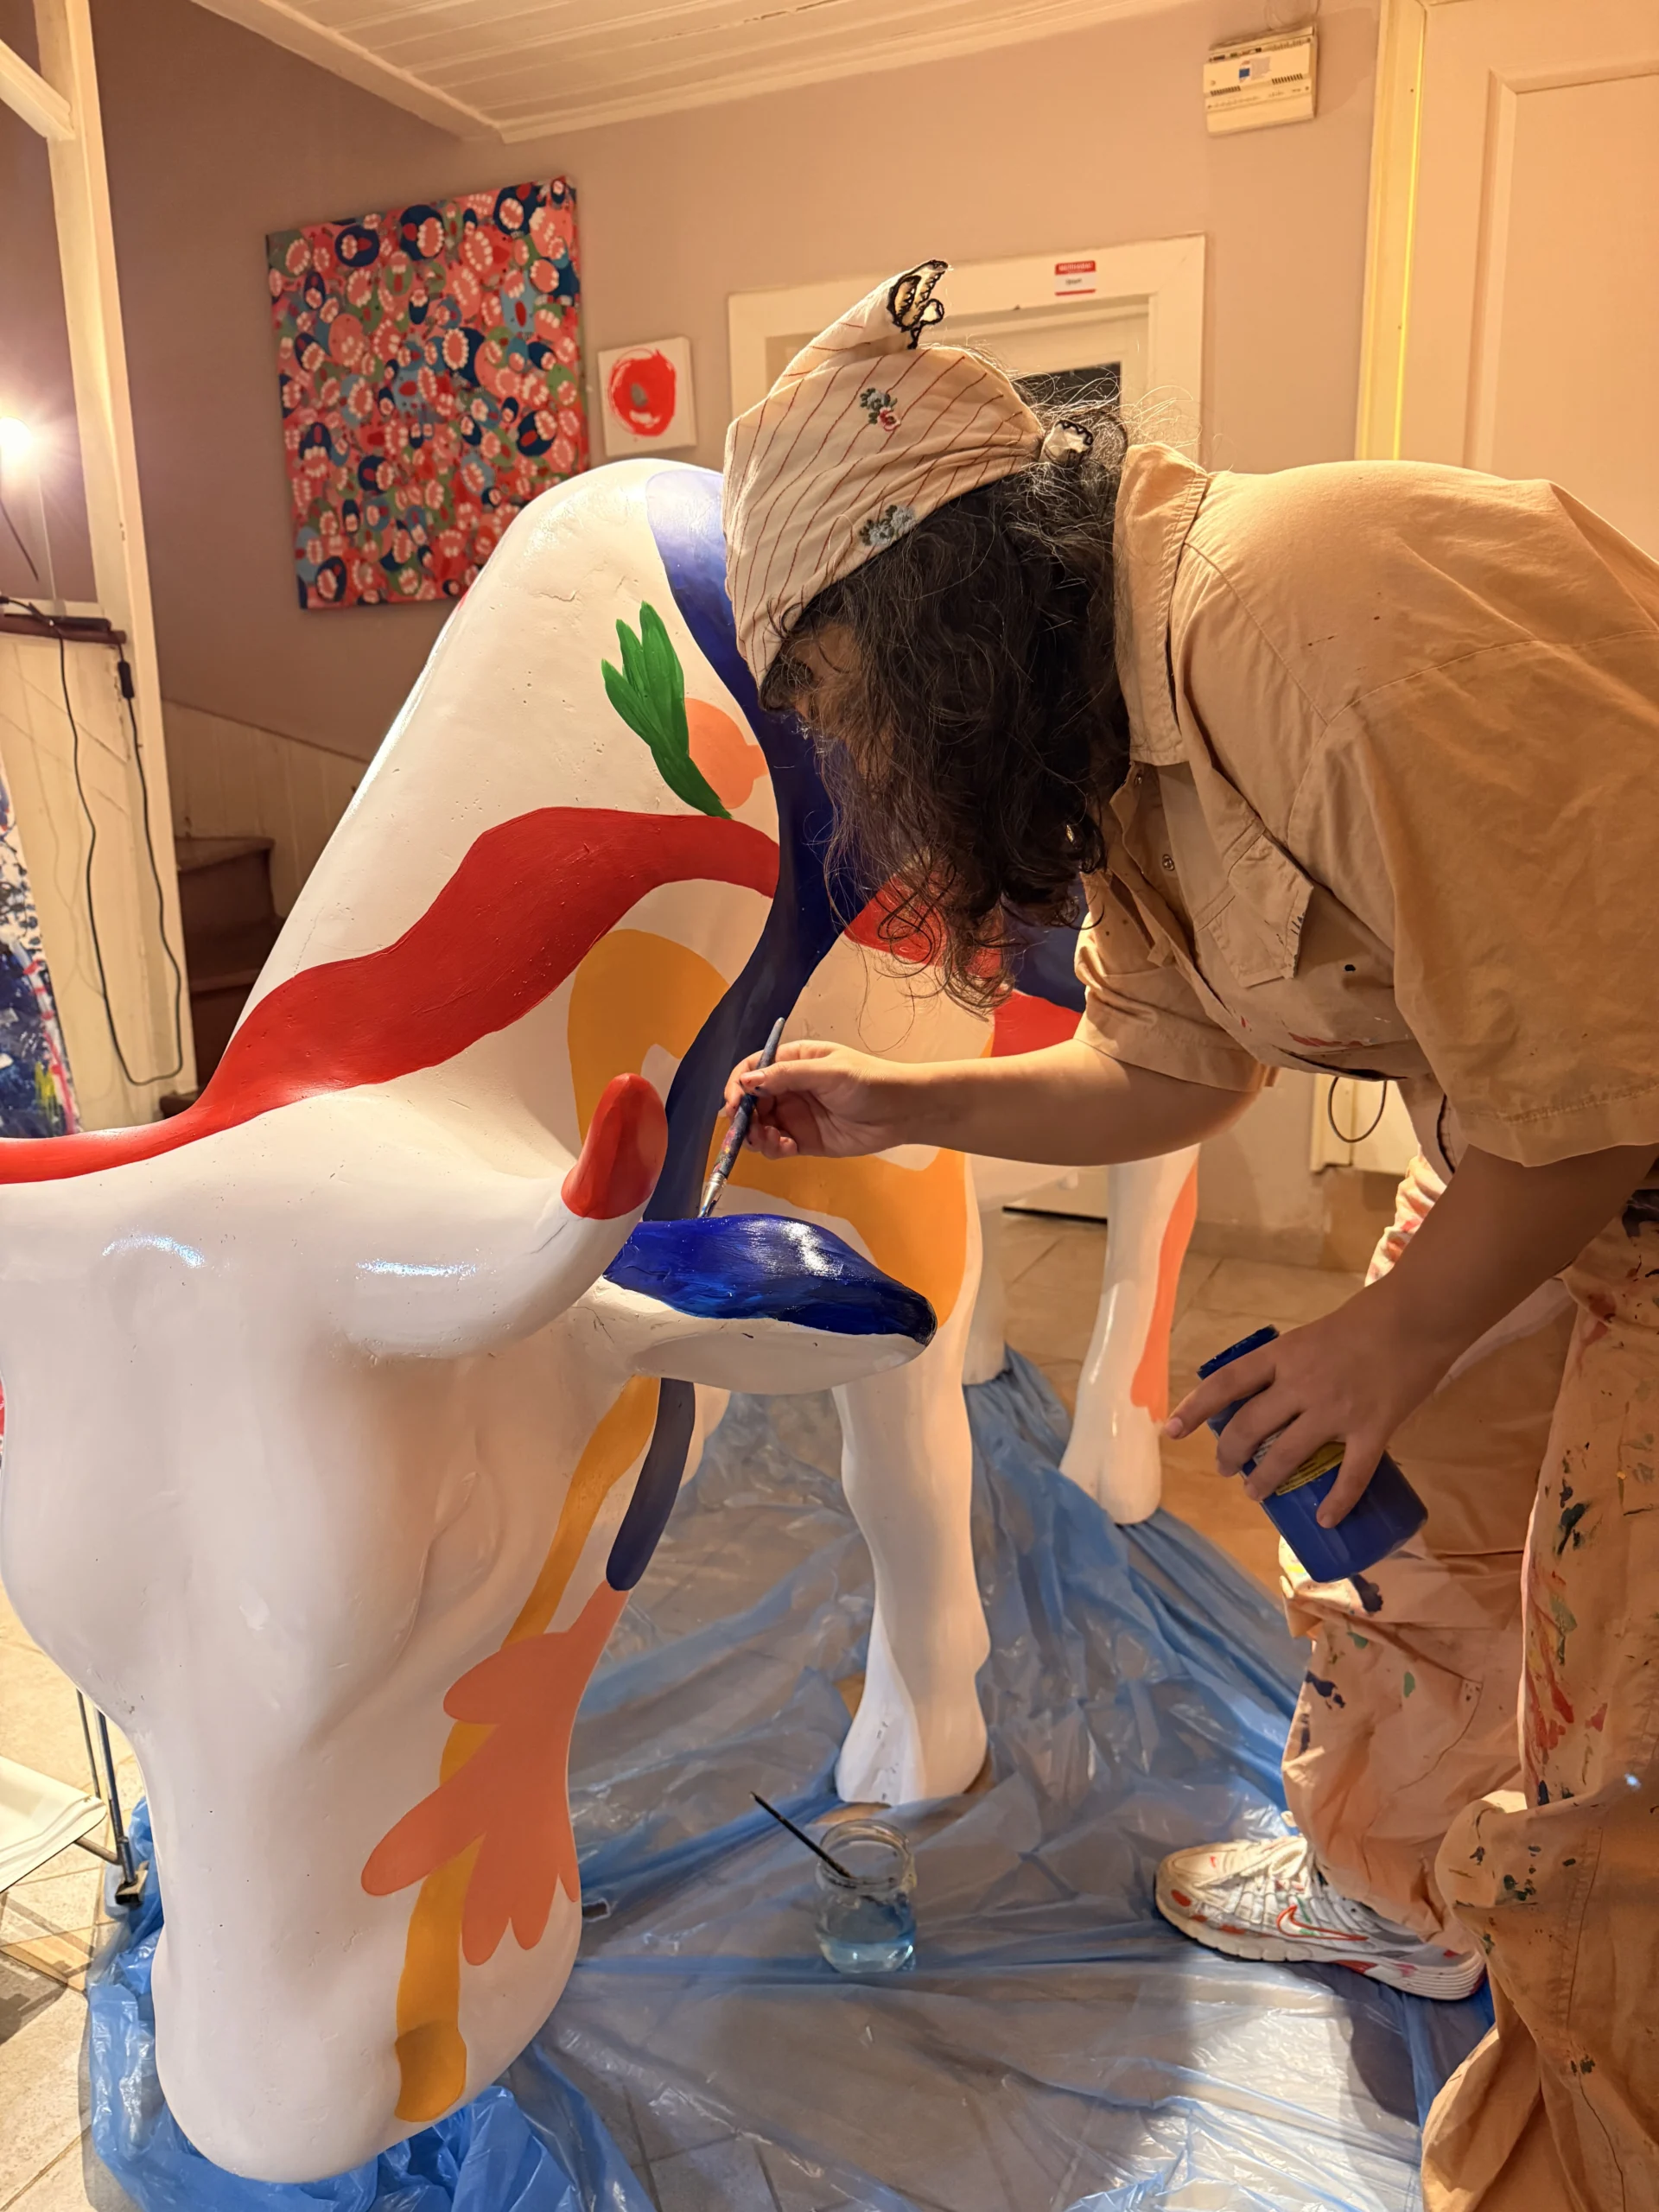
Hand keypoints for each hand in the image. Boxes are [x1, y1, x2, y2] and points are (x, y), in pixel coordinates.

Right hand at [721, 1041, 920, 1159]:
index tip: (732, 1103)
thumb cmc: (869, 1082)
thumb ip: (787, 1076)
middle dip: (743, 1116)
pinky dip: (773, 1148)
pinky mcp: (804, 1141)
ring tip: (770, 1140)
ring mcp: (795, 1115)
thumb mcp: (828, 1072)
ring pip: (759, 1126)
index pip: (753, 1069)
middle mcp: (789, 1088)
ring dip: (756, 1135)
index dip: (737, 1084)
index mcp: (793, 1061)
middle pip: (751, 1101)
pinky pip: (777, 1146)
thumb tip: (746, 1082)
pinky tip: (786, 1147)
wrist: (902, 1112)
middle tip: (745, 1129)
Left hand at [1165, 1283, 1455, 1526]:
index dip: (1195, 1408)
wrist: (1419, 1316)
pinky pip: (1351, 1475)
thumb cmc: (1368, 1318)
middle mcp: (1301, 1385)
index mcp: (1283, 1355)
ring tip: (1256, 1494)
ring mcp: (1335, 1410)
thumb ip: (1293, 1363)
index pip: (1226, 1384)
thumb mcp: (1313, 1334)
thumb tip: (1276, 1391)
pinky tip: (1327, 1520)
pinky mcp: (1372, 1430)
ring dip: (1266, 1480)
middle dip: (1230, 1454)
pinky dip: (1338, 1502)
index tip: (1171, 1430)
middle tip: (1226, 1469)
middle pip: (1249, 1427)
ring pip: (1287, 1455)